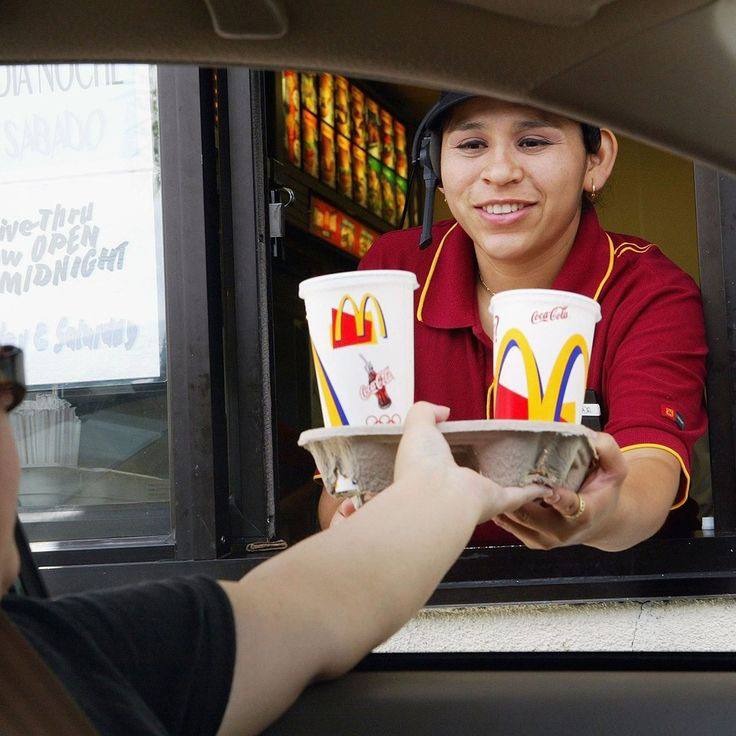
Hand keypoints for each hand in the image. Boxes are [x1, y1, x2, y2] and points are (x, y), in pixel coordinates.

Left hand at [335, 402, 550, 525]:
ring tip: (528, 464)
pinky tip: (546, 484)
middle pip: (474, 474)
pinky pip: (519, 495)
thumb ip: (426, 412)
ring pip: (499, 486)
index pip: (447, 460)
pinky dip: (533, 491)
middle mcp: (455, 487)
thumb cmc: (422, 461)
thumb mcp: (418, 426)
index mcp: (435, 471)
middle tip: (504, 447)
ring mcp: (478, 496)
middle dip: (486, 463)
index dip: (456, 449)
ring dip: (513, 478)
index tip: (470, 437)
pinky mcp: (498, 501)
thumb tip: (444, 411)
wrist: (434, 495)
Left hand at [493, 432, 627, 548]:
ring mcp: (545, 539)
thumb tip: (589, 436)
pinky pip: (509, 525)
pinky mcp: (531, 541)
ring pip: (515, 520)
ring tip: (492, 478)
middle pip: (530, 515)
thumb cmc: (603, 490)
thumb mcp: (614, 468)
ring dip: (503, 500)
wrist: (600, 522)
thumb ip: (607, 449)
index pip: (570, 508)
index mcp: (584, 513)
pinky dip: (501, 508)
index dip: (558, 499)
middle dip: (515, 494)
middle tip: (501, 472)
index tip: (548, 490)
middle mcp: (563, 531)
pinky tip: (495, 489)